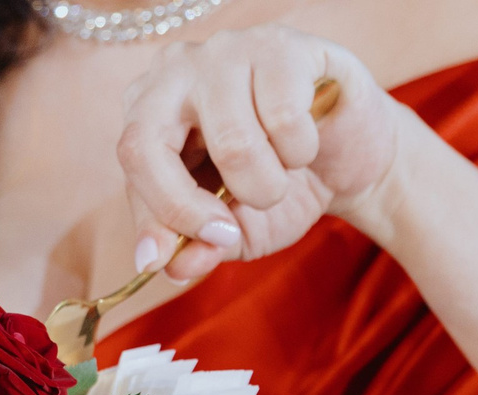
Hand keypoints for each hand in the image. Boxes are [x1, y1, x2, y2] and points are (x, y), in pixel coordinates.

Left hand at [117, 26, 403, 284]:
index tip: (207, 245)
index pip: (132, 157)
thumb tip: (170, 266)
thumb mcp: (233, 232)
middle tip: (231, 231)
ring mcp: (227, 50)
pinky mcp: (281, 45)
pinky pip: (284, 118)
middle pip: (150, 140)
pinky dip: (301, 151)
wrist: (345, 162)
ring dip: (267, 186)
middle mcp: (176, 71)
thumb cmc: (278, 188)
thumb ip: (196, 247)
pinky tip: (306, 141)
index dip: (164, 213)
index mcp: (149, 112)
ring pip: (232, 142)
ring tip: (282, 175)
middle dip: (192, 206)